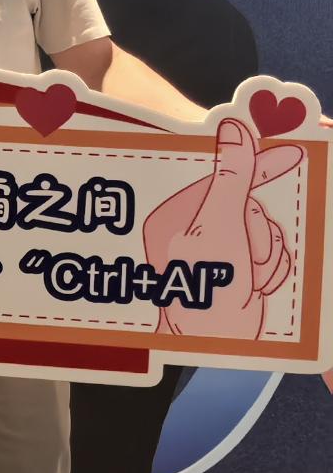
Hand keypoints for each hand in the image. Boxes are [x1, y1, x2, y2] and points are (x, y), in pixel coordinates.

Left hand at [144, 117, 301, 340]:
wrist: (213, 346)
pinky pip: (272, 258)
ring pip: (267, 234)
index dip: (263, 164)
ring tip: (248, 280)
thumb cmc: (206, 285)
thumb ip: (232, 176)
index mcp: (176, 213)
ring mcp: (217, 253)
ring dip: (267, 258)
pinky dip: (272, 273)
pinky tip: (256, 288)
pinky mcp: (237, 273)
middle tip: (249, 258)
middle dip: (261, 234)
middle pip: (254, 208)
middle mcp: (193, 230)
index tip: (296, 151)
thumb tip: (234, 126)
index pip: (227, 177)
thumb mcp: (220, 224)